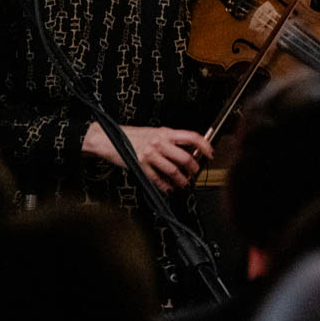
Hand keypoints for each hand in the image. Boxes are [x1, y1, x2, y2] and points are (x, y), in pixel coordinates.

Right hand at [83, 123, 212, 193]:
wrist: (109, 138)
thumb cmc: (133, 135)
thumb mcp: (155, 132)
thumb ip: (171, 139)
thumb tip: (189, 147)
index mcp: (165, 133)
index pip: (192, 137)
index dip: (204, 146)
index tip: (210, 153)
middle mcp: (159, 143)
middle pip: (185, 158)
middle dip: (194, 168)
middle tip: (195, 172)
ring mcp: (149, 155)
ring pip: (173, 171)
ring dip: (182, 180)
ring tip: (184, 183)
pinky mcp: (140, 166)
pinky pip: (157, 179)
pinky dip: (165, 186)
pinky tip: (169, 188)